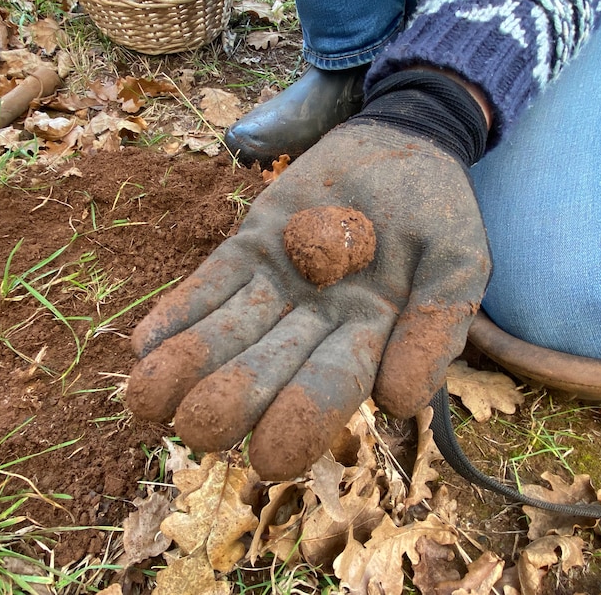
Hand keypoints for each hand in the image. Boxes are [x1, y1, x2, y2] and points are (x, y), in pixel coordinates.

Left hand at [127, 73, 490, 480]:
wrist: (401, 144)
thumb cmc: (437, 209)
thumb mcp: (456, 261)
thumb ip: (437, 326)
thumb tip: (402, 401)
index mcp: (367, 338)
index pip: (329, 387)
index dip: (302, 421)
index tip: (270, 457)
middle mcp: (313, 323)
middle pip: (266, 368)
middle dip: (231, 400)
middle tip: (195, 430)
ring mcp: (276, 285)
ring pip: (226, 334)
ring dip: (187, 366)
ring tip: (144, 398)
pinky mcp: (249, 249)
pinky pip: (209, 285)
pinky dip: (179, 313)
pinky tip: (145, 343)